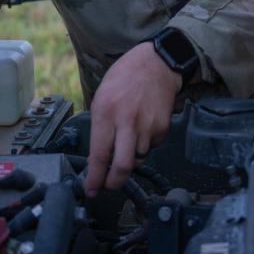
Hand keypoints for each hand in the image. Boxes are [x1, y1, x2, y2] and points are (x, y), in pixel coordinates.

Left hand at [84, 42, 181, 196]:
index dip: (94, 177)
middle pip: (122, 166)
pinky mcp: (162, 128)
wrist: (156, 64)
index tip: (91, 190)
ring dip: (130, 158)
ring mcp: (147, 126)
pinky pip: (151, 147)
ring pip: (138, 159)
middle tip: (109, 186)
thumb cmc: (124, 78)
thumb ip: (100, 126)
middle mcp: (127, 122)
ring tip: (127, 139)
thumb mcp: (102, 96)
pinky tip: (142, 127)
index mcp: (106, 113)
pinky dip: (144, 145)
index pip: (98, 155)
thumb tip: (99, 155)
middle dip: (114, 183)